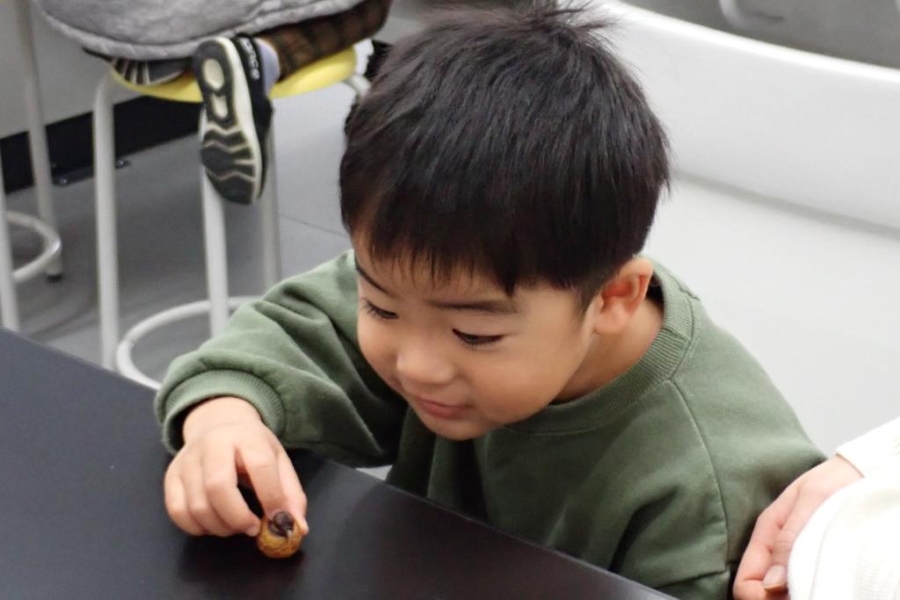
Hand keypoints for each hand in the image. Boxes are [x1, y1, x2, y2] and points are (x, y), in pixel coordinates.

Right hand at [163, 396, 307, 537]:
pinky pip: (177, 511)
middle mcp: (213, 444)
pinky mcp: (171, 475)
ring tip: (235, 525)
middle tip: (252, 528)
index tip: (280, 521)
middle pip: (217, 487)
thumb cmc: (252, 447)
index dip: (272, 498)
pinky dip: (196, 527)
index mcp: (248, 437)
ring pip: (196, 504)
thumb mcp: (278, 461)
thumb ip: (291, 494)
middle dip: (238, 517)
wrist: (217, 424)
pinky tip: (213, 523)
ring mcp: (187, 460)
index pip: (260, 466)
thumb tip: (298, 528)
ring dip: (220, 527)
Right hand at [733, 455, 861, 599]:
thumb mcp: (812, 501)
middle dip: (776, 599)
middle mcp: (775, 548)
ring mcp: (791, 554)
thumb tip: (771, 583)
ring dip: (793, 594)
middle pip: (761, 590)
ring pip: (779, 590)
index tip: (785, 597)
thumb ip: (790, 538)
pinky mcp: (809, 558)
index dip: (758, 597)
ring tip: (819, 588)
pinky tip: (823, 585)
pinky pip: (798, 583)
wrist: (860, 470)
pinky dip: (807, 589)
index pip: (745, 580)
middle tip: (809, 593)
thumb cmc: (835, 479)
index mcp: (767, 533)